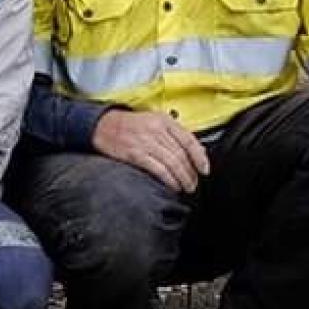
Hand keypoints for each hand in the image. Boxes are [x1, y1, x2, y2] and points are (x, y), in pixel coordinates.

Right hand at [94, 107, 209, 191]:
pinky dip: (168, 179)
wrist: (103, 125)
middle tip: (194, 183)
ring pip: (172, 163)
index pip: (189, 140)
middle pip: (181, 154)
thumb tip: (195, 151)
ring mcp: (145, 142)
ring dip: (182, 178)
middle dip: (191, 172)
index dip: (200, 157)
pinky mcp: (135, 154)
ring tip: (186, 187)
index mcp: (164, 120)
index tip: (205, 170)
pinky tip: (173, 186)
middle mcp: (157, 130)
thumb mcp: (154, 121)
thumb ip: (173, 134)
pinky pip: (158, 169)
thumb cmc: (131, 125)